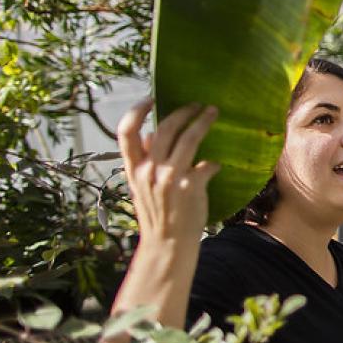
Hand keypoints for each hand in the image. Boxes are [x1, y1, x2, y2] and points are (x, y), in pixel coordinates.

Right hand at [117, 99, 219, 253]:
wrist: (168, 245)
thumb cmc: (158, 214)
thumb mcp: (142, 188)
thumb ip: (145, 162)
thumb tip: (151, 136)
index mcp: (133, 169)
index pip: (125, 132)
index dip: (136, 111)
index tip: (150, 98)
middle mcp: (149, 171)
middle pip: (165, 128)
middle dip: (183, 112)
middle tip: (198, 105)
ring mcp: (169, 179)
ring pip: (189, 139)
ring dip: (203, 122)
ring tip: (213, 113)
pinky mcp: (190, 187)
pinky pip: (207, 165)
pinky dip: (213, 163)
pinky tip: (216, 165)